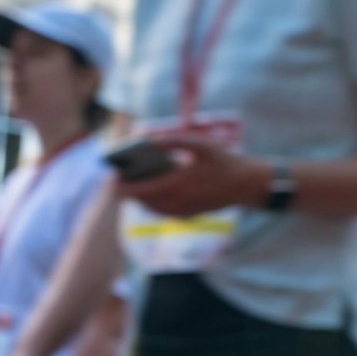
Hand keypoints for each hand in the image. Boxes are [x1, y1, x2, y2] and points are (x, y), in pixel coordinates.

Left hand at [115, 133, 266, 217]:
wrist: (244, 185)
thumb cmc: (223, 161)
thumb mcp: (200, 143)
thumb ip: (173, 139)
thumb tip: (150, 139)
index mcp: (178, 184)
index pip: (141, 189)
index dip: (124, 186)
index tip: (112, 178)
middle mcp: (178, 202)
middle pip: (143, 201)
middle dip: (129, 191)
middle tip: (116, 179)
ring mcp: (183, 212)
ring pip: (151, 209)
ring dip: (139, 199)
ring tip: (128, 184)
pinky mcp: (188, 216)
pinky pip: (162, 213)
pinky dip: (151, 204)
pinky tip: (147, 192)